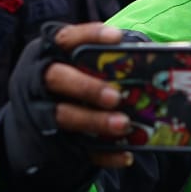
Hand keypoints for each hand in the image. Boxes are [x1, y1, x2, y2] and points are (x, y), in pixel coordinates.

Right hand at [0, 22, 134, 175]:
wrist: (33, 120)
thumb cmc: (70, 82)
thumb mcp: (76, 65)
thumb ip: (105, 61)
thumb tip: (157, 54)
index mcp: (48, 53)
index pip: (65, 38)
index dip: (90, 36)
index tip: (118, 38)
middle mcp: (40, 80)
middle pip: (57, 78)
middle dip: (87, 87)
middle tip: (115, 96)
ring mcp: (40, 111)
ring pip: (64, 116)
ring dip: (95, 121)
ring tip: (124, 125)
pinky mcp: (50, 140)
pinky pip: (76, 147)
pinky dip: (103, 154)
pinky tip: (126, 155)